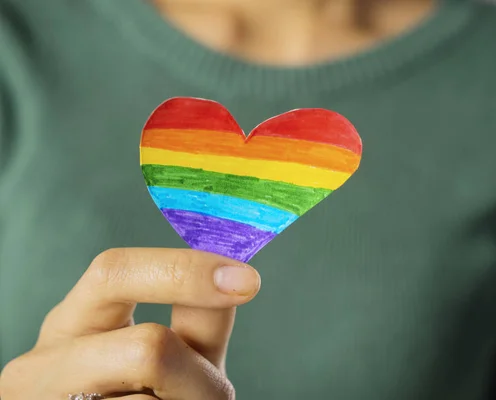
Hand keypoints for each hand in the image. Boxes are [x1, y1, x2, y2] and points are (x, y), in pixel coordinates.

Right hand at [0, 248, 260, 398]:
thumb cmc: (141, 396)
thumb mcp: (171, 353)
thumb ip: (197, 317)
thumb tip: (237, 274)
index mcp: (74, 322)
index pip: (116, 272)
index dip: (186, 271)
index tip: (247, 281)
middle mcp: (45, 361)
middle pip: (148, 348)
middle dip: (197, 379)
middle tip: (204, 396)